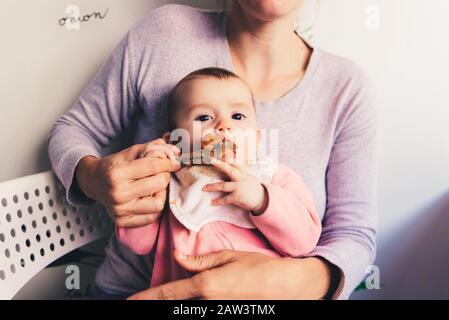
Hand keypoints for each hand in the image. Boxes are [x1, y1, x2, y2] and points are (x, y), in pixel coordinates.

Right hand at [75, 138, 180, 227]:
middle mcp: (117, 193)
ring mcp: (119, 210)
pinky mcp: (122, 222)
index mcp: (117, 173)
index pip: (153, 166)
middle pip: (158, 184)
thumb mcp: (131, 152)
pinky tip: (149, 198)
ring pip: (158, 204)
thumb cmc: (115, 166)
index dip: (168, 163)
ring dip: (162, 194)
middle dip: (165, 176)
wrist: (94, 182)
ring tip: (155, 187)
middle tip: (162, 173)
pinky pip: (151, 217)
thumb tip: (175, 152)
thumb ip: (154, 148)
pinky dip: (155, 207)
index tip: (174, 163)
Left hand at [128, 250, 334, 299]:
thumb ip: (200, 261)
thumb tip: (179, 258)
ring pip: (187, 308)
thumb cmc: (258, 269)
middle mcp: (207, 304)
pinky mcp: (225, 311)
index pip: (168, 294)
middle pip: (174, 304)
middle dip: (155, 301)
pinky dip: (190, 303)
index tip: (129, 301)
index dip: (146, 298)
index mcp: (205, 286)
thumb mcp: (228, 258)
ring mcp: (216, 310)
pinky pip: (201, 309)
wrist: (285, 287)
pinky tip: (185, 297)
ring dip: (174, 301)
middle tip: (136, 301)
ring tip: (156, 298)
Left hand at [202, 158, 267, 214]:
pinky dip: (218, 201)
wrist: (262, 200)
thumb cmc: (254, 189)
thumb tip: (232, 164)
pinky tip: (212, 202)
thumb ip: (241, 172)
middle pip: (230, 170)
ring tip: (204, 188)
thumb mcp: (249, 178)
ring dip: (212, 187)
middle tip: (212, 160)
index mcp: (243, 174)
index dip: (227, 159)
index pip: (235, 164)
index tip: (220, 155)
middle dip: (220, 165)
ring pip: (223, 186)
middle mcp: (241, 179)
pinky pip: (226, 199)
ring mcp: (239, 188)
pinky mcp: (238, 197)